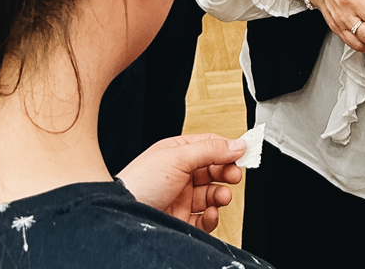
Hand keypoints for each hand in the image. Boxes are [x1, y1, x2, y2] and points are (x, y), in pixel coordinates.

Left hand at [118, 133, 245, 232]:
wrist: (120, 214)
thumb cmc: (140, 181)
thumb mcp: (178, 157)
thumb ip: (210, 150)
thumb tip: (236, 144)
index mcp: (178, 153)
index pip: (210, 146)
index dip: (227, 149)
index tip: (243, 153)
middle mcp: (180, 174)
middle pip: (213, 170)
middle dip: (226, 172)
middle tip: (235, 175)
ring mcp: (181, 197)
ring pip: (211, 195)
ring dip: (221, 195)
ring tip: (223, 197)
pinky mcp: (181, 219)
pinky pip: (204, 218)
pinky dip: (212, 216)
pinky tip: (211, 213)